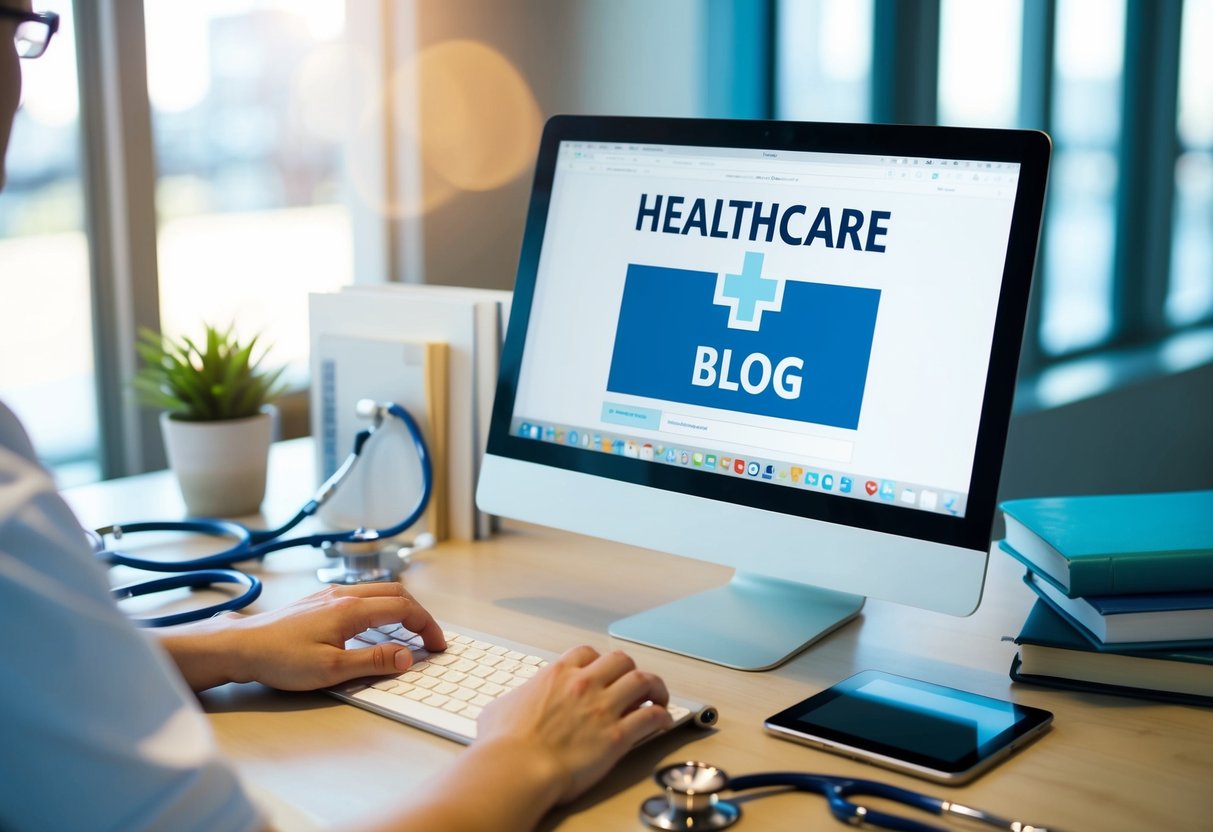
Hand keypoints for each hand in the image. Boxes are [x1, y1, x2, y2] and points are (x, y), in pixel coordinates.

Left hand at [162, 583, 445, 691]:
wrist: (241, 646)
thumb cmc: (280, 659)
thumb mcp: (331, 669)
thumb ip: (373, 661)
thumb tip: (407, 656)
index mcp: (351, 610)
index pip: (404, 609)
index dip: (427, 626)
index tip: (437, 645)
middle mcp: (344, 595)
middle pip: (397, 594)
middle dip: (420, 614)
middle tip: (431, 638)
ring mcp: (330, 595)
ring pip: (379, 591)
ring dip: (401, 608)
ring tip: (409, 631)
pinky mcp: (319, 601)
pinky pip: (362, 595)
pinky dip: (381, 606)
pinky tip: (374, 625)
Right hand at [474, 645, 673, 804]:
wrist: (516, 769)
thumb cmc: (504, 745)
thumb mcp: (499, 709)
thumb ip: (514, 700)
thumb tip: (507, 707)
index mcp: (557, 674)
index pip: (586, 652)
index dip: (599, 661)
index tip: (603, 672)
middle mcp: (584, 684)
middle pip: (620, 660)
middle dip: (630, 669)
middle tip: (634, 683)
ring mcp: (603, 708)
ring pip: (643, 680)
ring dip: (655, 687)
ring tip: (659, 697)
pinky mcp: (617, 735)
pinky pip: (651, 717)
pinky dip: (662, 717)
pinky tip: (663, 722)